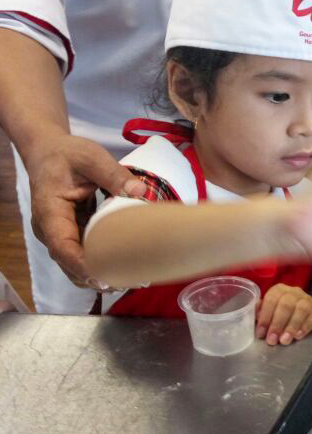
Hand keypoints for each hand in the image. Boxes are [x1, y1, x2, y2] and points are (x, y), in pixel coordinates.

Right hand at [26, 135, 145, 286]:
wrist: (50, 151)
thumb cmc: (67, 154)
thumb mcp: (91, 157)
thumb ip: (114, 174)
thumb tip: (140, 193)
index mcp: (50, 211)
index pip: (62, 246)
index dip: (81, 265)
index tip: (103, 277)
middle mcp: (51, 229)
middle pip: (70, 263)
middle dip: (98, 276)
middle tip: (134, 281)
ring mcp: (61, 234)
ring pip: (76, 264)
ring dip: (102, 275)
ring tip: (135, 280)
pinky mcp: (73, 233)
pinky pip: (85, 254)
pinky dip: (103, 263)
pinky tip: (127, 267)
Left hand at [256, 283, 311, 345]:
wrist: (304, 312)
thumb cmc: (280, 313)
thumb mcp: (269, 311)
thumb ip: (261, 313)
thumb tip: (254, 316)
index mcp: (279, 290)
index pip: (271, 299)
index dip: (265, 317)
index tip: (261, 333)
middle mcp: (294, 292)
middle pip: (286, 304)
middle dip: (277, 324)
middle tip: (272, 340)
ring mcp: (308, 300)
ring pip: (301, 310)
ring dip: (291, 326)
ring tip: (285, 340)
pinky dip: (306, 326)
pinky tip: (299, 336)